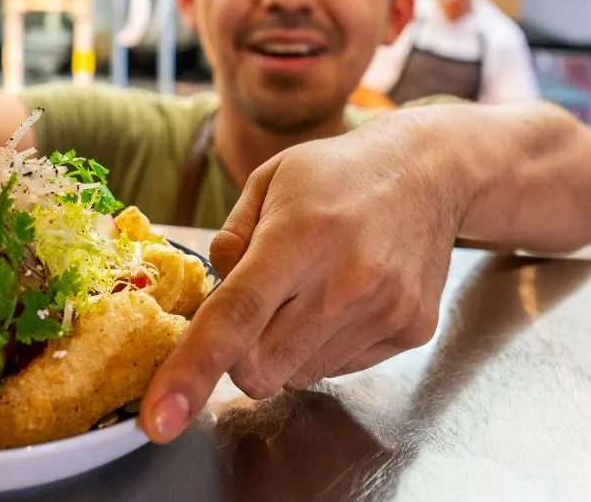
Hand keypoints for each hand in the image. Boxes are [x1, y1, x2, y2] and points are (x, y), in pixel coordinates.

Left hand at [139, 115, 466, 442]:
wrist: (428, 171)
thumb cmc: (335, 175)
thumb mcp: (268, 182)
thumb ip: (229, 241)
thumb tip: (212, 296)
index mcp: (299, 236)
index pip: (235, 318)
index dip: (191, 371)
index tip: (161, 418)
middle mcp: (346, 279)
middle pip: (261, 369)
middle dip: (239, 357)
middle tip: (257, 310)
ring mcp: (384, 309)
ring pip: (298, 377)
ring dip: (286, 349)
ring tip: (311, 291)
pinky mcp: (411, 330)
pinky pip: (339, 369)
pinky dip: (325, 347)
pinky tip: (344, 299)